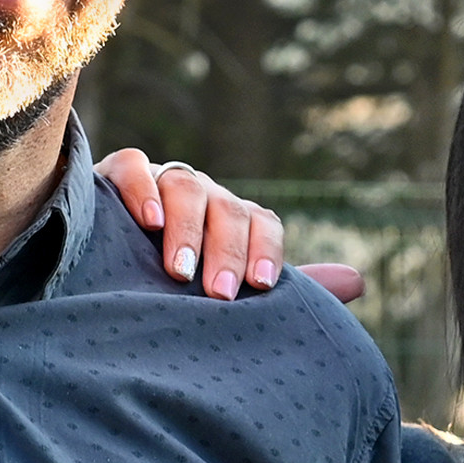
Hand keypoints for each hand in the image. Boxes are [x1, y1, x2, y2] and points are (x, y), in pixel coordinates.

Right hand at [94, 146, 366, 303]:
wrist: (103, 276)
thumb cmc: (173, 293)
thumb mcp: (227, 292)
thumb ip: (289, 290)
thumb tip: (360, 280)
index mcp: (233, 221)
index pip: (263, 222)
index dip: (265, 251)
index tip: (260, 288)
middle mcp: (203, 196)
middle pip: (227, 209)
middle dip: (226, 252)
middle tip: (219, 295)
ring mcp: (160, 182)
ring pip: (186, 187)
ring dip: (187, 229)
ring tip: (180, 272)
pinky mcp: (113, 176)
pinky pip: (134, 167)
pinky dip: (142, 190)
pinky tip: (147, 223)